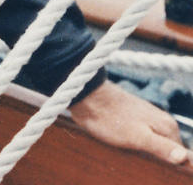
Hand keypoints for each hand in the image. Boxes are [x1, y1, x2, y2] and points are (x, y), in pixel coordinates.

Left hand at [69, 80, 191, 167]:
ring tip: (133, 159)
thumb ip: (161, 147)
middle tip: (142, 165)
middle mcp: (161, 122)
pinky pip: (142, 139)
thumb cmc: (109, 118)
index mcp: (168, 127)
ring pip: (154, 145)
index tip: (159, 173)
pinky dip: (137, 147)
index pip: (181, 156)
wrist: (86, 95)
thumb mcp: (136, 136)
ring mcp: (147, 120)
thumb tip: (183, 158)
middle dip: (160, 162)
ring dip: (147, 155)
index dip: (172, 168)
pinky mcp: (133, 120)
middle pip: (169, 151)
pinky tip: (128, 152)